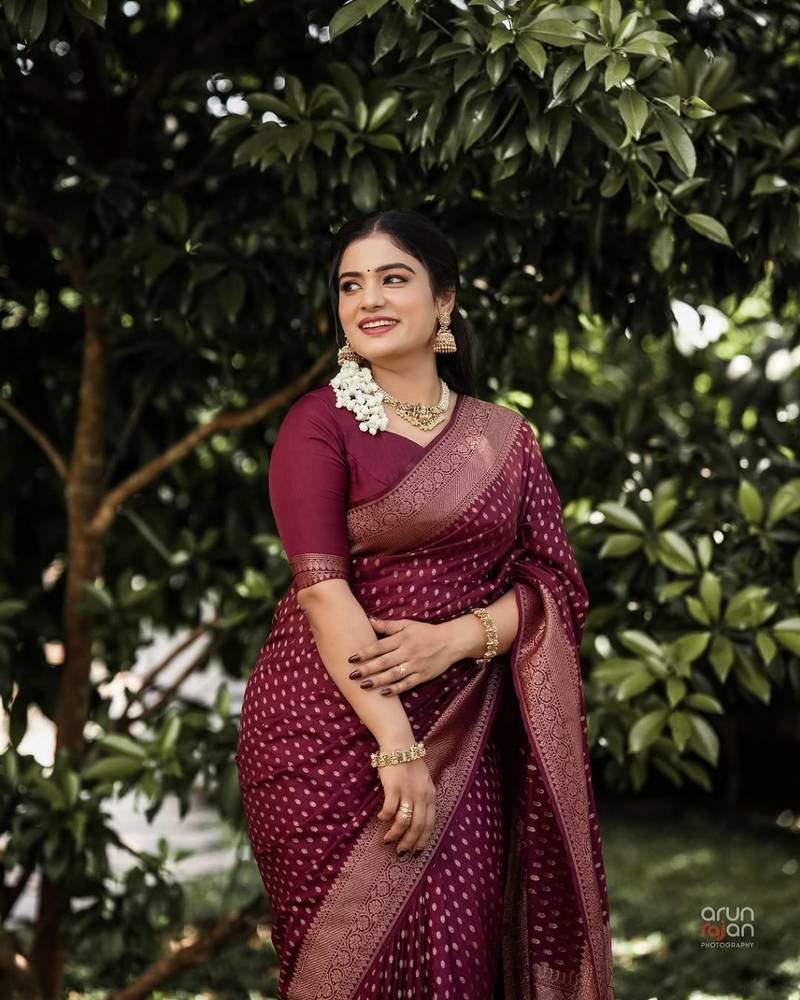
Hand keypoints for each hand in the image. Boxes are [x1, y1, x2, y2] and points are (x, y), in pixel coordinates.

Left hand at [348, 616, 463, 695]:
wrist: (451, 641)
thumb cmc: (426, 632)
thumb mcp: (407, 624)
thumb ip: (387, 625)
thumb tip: (368, 620)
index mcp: (402, 638)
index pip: (380, 646)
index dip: (365, 652)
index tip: (351, 658)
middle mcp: (408, 652)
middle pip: (384, 662)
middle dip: (367, 669)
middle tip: (351, 675)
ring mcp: (416, 665)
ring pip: (393, 674)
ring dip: (377, 681)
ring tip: (363, 685)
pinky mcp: (423, 676)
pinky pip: (407, 684)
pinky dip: (395, 689)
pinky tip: (383, 693)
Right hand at [376, 755, 435, 855]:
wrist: (400, 745)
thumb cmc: (409, 764)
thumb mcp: (423, 782)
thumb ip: (422, 799)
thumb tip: (416, 820)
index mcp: (430, 795)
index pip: (429, 824)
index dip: (422, 840)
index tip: (416, 852)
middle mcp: (421, 796)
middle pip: (417, 826)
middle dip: (409, 843)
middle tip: (400, 852)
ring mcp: (408, 792)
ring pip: (404, 821)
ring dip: (395, 834)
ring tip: (388, 840)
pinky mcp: (394, 787)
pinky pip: (390, 809)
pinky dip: (385, 817)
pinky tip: (381, 818)